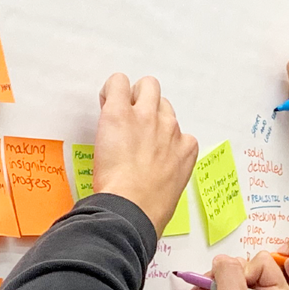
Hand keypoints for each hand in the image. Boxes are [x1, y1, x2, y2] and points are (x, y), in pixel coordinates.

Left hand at [92, 73, 198, 234]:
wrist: (132, 207)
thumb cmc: (150, 207)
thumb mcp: (170, 187)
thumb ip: (166, 169)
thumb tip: (152, 171)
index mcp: (185, 147)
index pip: (174, 127)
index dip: (155, 132)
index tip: (143, 143)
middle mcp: (170, 127)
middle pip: (163, 100)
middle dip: (147, 105)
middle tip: (129, 123)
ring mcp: (147, 116)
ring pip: (147, 85)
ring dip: (131, 95)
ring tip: (115, 114)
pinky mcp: (120, 112)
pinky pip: (118, 82)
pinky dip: (109, 90)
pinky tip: (103, 104)